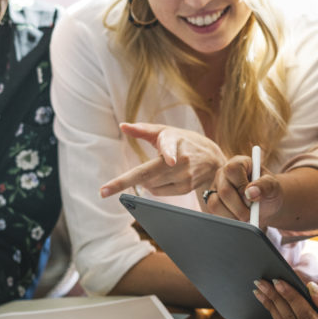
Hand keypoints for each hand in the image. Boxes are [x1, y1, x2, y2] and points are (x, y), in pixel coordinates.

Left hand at [99, 122, 226, 197]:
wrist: (213, 160)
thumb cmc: (184, 142)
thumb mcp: (166, 131)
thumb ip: (143, 129)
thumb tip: (123, 126)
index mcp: (175, 141)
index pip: (168, 148)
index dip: (169, 154)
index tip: (170, 160)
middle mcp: (181, 159)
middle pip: (147, 175)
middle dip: (122, 183)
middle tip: (104, 191)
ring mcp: (185, 176)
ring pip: (150, 185)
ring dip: (144, 181)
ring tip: (156, 171)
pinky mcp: (186, 189)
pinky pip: (158, 193)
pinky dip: (153, 187)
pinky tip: (163, 178)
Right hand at [206, 155, 283, 224]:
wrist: (266, 204)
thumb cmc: (269, 191)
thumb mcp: (273, 186)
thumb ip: (265, 186)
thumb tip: (250, 193)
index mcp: (239, 163)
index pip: (232, 170)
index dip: (241, 185)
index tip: (252, 198)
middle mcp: (223, 173)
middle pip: (224, 191)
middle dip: (239, 207)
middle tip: (251, 214)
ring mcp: (216, 188)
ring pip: (215, 203)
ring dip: (232, 215)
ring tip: (246, 216)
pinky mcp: (212, 201)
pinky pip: (213, 212)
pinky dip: (227, 219)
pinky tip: (238, 218)